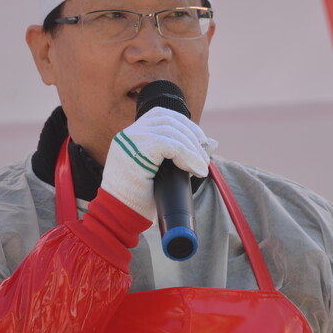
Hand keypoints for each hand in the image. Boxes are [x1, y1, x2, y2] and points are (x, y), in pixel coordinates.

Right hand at [100, 107, 215, 219]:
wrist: (120, 216)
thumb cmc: (139, 199)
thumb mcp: (165, 173)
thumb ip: (184, 155)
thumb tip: (213, 143)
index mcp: (132, 135)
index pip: (161, 115)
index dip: (184, 124)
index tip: (200, 141)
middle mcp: (129, 134)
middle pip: (168, 120)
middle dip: (192, 136)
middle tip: (204, 158)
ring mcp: (130, 141)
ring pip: (171, 131)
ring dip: (192, 148)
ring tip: (202, 167)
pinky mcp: (135, 151)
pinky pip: (169, 145)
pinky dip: (187, 156)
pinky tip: (196, 170)